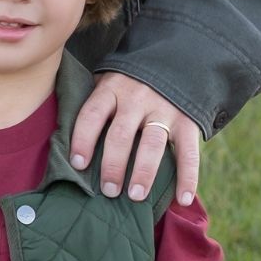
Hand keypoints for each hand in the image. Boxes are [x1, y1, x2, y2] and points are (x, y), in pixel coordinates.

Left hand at [68, 73, 200, 206]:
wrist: (176, 61)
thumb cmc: (130, 83)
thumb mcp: (110, 81)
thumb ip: (96, 105)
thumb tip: (72, 145)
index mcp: (112, 89)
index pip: (92, 114)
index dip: (83, 140)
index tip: (78, 164)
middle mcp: (137, 98)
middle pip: (121, 134)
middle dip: (113, 164)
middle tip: (108, 191)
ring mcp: (164, 109)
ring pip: (152, 144)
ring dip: (143, 172)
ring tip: (135, 196)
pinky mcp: (187, 121)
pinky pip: (188, 152)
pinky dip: (188, 177)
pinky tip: (182, 199)